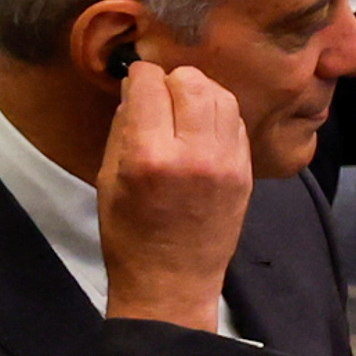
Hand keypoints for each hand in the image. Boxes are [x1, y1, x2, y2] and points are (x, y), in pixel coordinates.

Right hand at [96, 59, 252, 328]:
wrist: (173, 279)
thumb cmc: (129, 233)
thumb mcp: (108, 177)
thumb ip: (124, 127)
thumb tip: (137, 89)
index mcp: (150, 156)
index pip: (150, 84)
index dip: (138, 76)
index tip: (134, 82)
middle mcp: (194, 153)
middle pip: (192, 82)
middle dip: (171, 79)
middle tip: (159, 94)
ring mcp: (228, 162)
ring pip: (221, 96)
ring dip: (199, 92)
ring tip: (181, 107)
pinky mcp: (247, 170)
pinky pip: (236, 121)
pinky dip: (218, 115)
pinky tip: (200, 128)